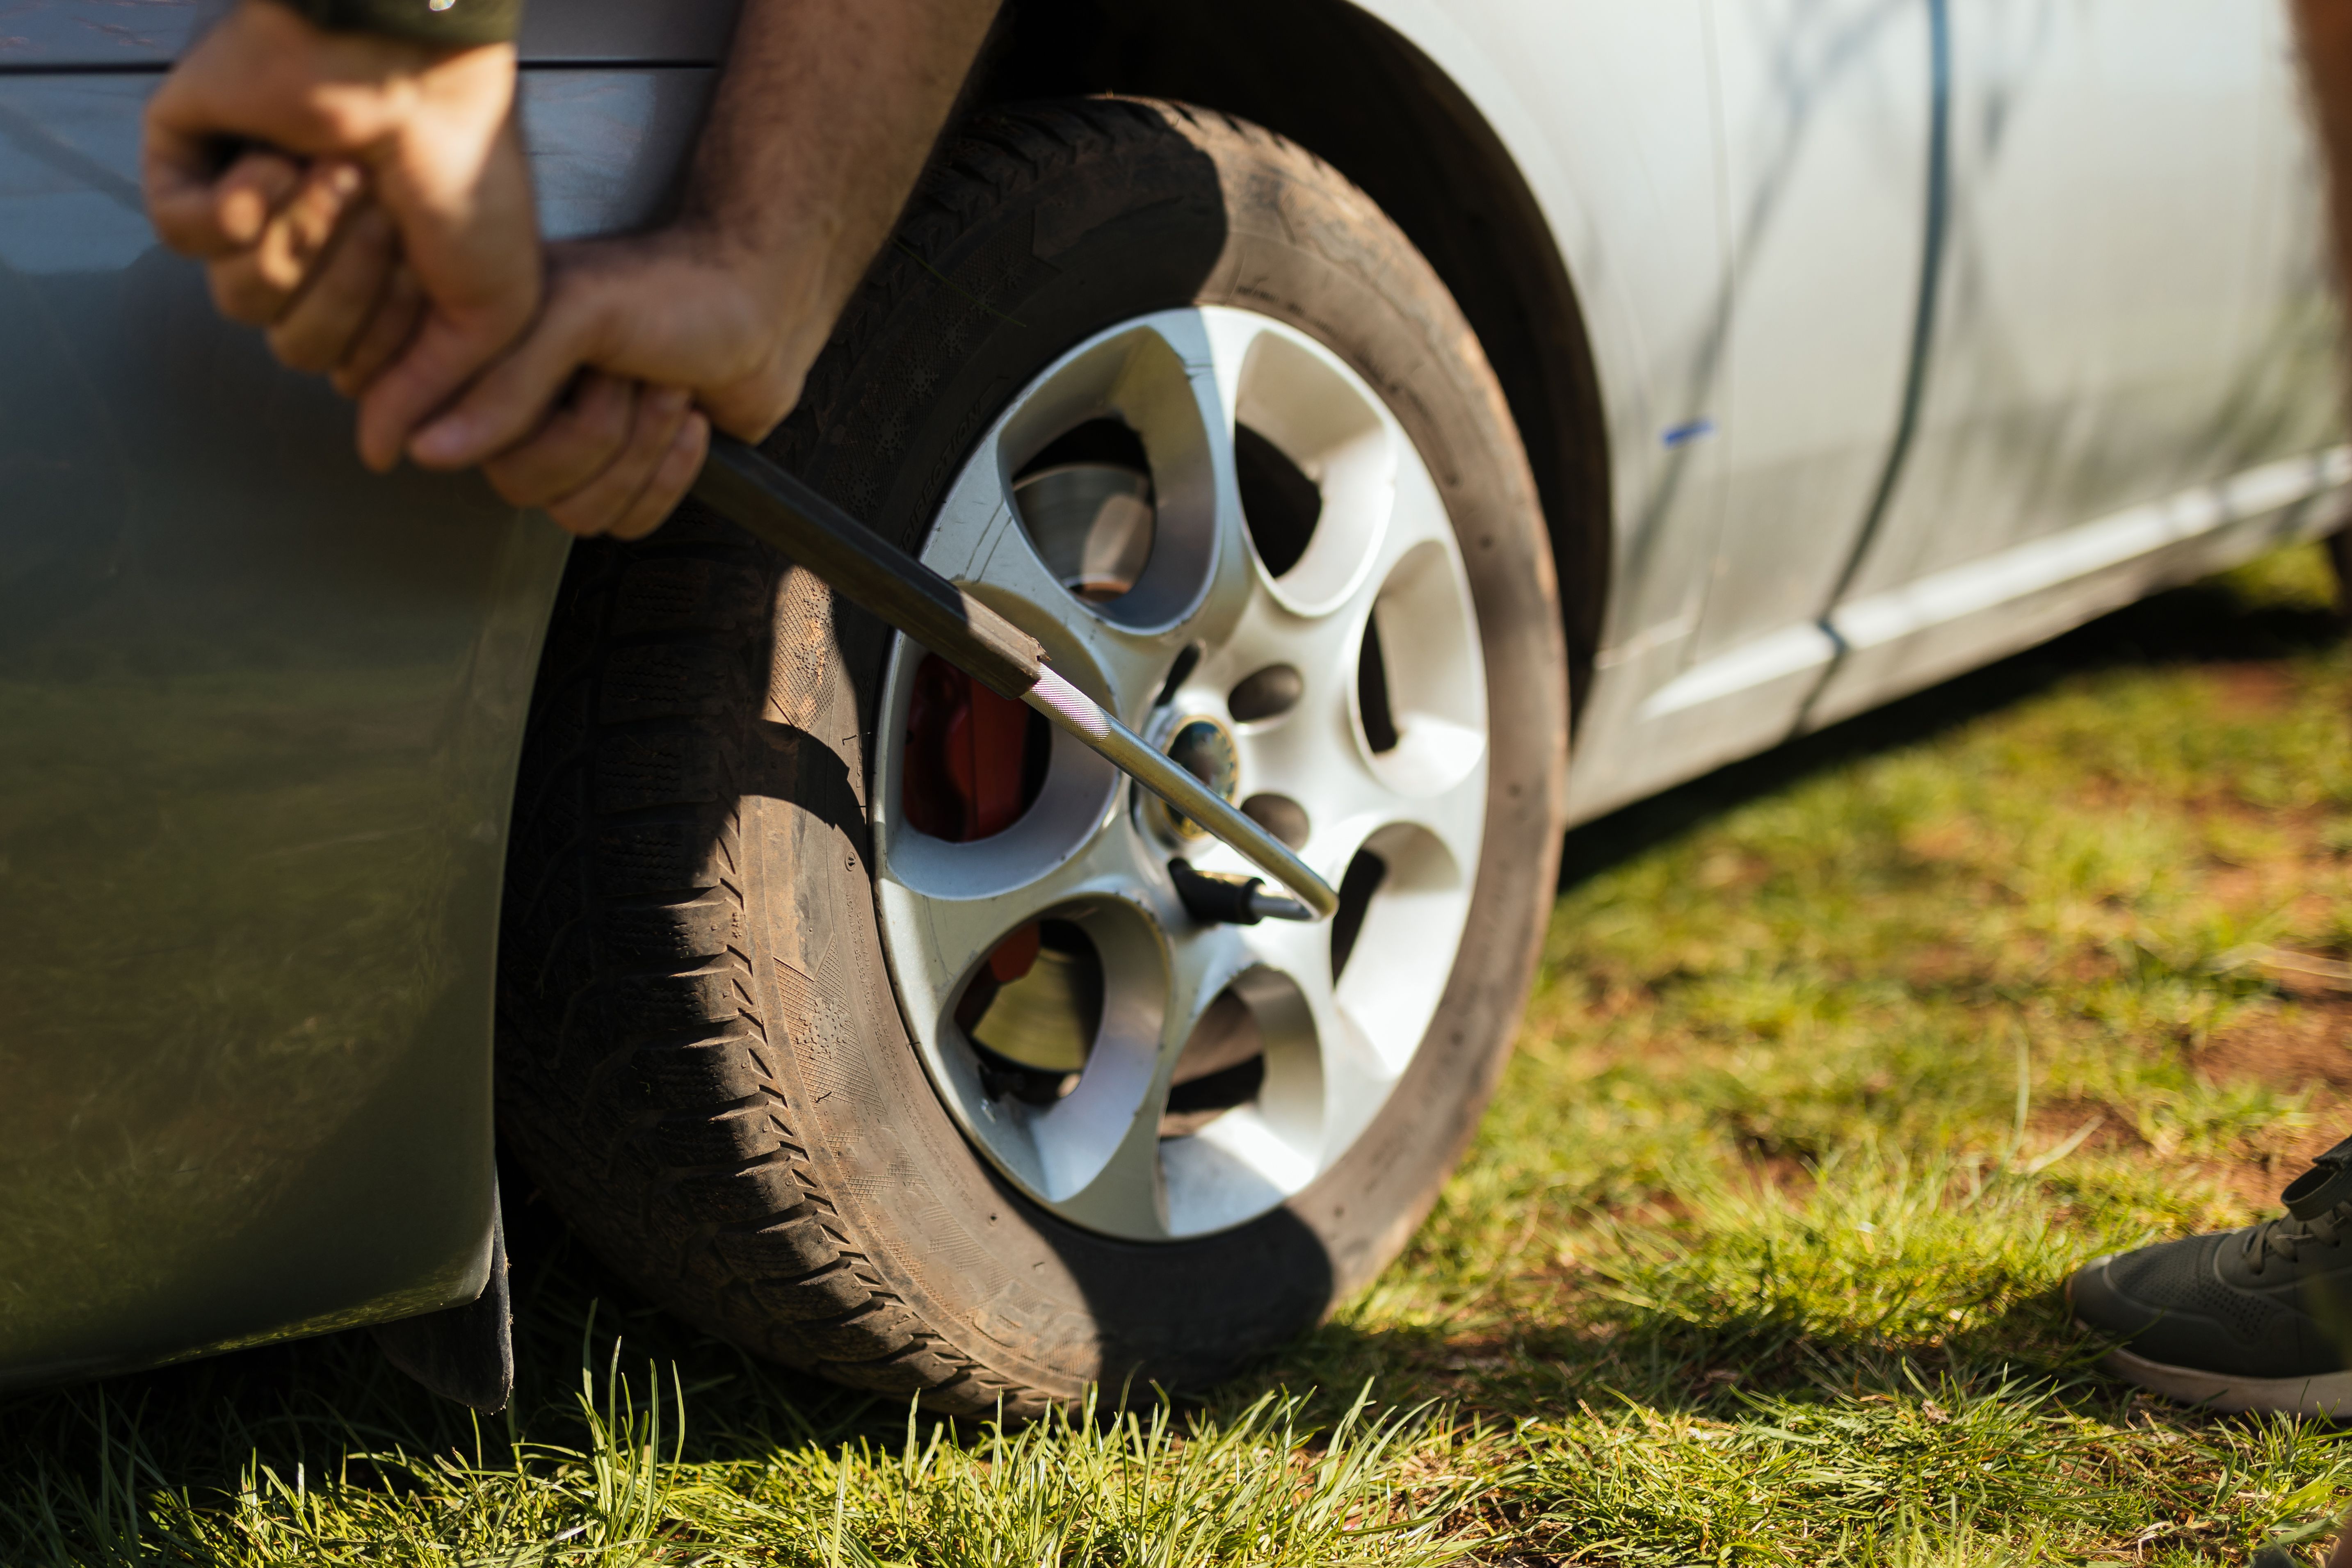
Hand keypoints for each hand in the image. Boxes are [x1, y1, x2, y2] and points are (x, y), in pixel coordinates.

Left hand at [142, 0, 538, 468]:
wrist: (414, 70)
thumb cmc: (469, 172)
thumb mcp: (492, 311)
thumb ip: (436, 393)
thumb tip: (383, 455)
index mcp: (381, 287)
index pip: (349, 371)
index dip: (386, 344)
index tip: (426, 278)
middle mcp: (317, 256)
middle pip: (295, 345)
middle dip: (346, 287)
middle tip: (385, 216)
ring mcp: (255, 212)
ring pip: (240, 298)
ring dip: (299, 241)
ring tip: (336, 173)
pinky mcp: (195, 168)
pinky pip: (186, 235)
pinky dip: (238, 206)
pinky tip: (276, 163)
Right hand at [414, 230, 829, 536]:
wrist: (760, 305)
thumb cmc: (675, 290)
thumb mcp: (580, 314)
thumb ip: (505, 382)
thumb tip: (429, 449)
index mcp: (483, 355)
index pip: (456, 438)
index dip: (532, 415)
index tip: (585, 365)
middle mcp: (514, 404)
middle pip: (522, 486)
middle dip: (601, 432)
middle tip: (634, 375)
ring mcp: (567, 445)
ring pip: (578, 514)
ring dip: (642, 451)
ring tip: (667, 391)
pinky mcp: (622, 476)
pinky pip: (625, 524)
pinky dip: (670, 478)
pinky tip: (687, 424)